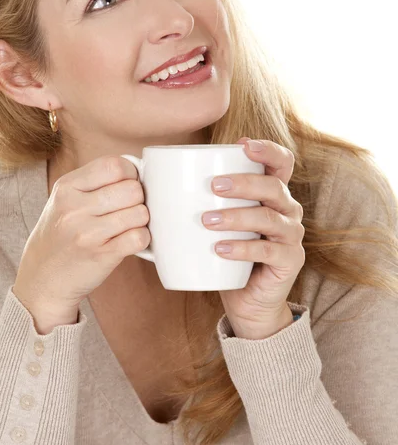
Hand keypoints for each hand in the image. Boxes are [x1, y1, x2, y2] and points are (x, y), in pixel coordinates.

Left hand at [201, 137, 304, 338]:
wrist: (248, 300)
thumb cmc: (227, 253)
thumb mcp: (217, 222)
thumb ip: (200, 199)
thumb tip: (152, 179)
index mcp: (273, 192)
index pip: (281, 162)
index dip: (267, 149)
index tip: (243, 145)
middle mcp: (288, 209)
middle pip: (274, 186)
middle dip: (244, 182)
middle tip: (214, 185)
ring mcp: (291, 235)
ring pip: (269, 218)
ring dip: (237, 216)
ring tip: (207, 221)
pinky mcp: (289, 261)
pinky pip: (269, 251)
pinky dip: (243, 249)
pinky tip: (220, 249)